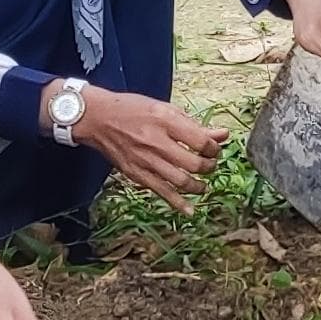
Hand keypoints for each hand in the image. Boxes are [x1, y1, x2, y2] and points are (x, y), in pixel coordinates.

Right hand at [60, 85, 226, 212]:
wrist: (97, 118)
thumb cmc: (132, 109)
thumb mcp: (165, 108)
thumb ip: (194, 124)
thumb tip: (222, 135)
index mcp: (166, 120)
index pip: (201, 141)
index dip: (214, 148)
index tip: (214, 148)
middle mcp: (157, 142)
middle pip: (194, 164)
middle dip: (209, 167)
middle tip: (210, 164)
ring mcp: (146, 160)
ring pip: (181, 182)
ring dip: (198, 186)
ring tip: (202, 184)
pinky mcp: (137, 174)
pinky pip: (162, 192)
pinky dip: (178, 203)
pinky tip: (189, 210)